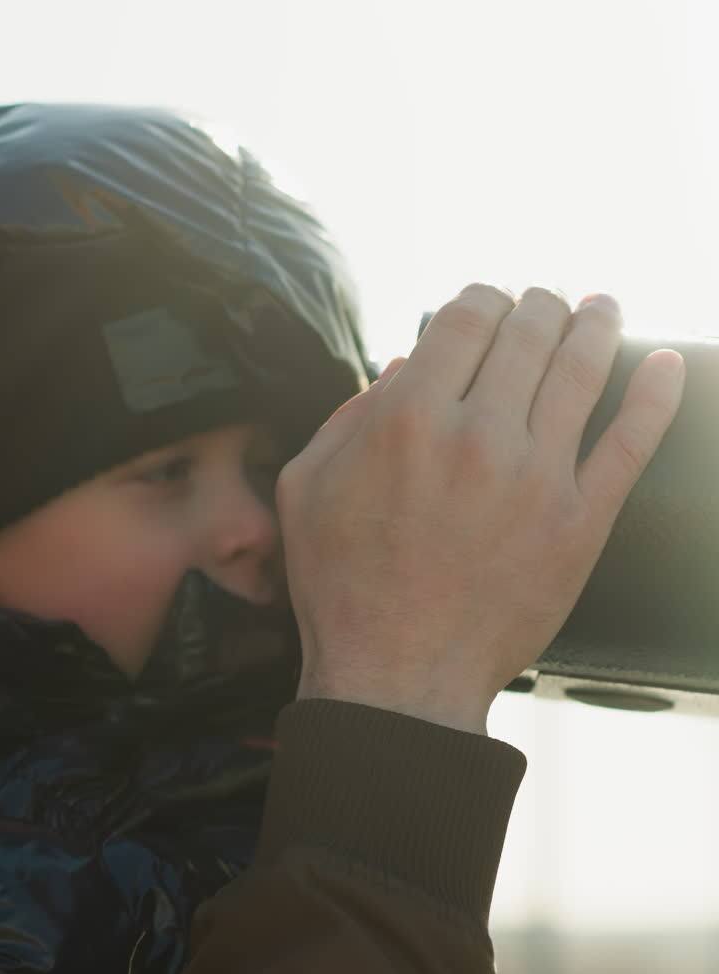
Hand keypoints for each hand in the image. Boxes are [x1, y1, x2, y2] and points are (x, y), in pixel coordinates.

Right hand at [276, 286, 684, 732]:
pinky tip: (665, 364)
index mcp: (409, 419)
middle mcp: (478, 436)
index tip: (489, 301)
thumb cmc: (343, 588)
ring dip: (597, 325)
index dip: (482, 296)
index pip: (466, 317)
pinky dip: (656, 394)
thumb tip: (405, 363)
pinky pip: (631, 442)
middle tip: (547, 302)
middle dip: (540, 303)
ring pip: (582, 370)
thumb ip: (348, 414)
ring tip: (603, 308)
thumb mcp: (308, 487)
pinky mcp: (580, 523)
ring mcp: (537, 478)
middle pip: (529, 332)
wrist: (398, 677)